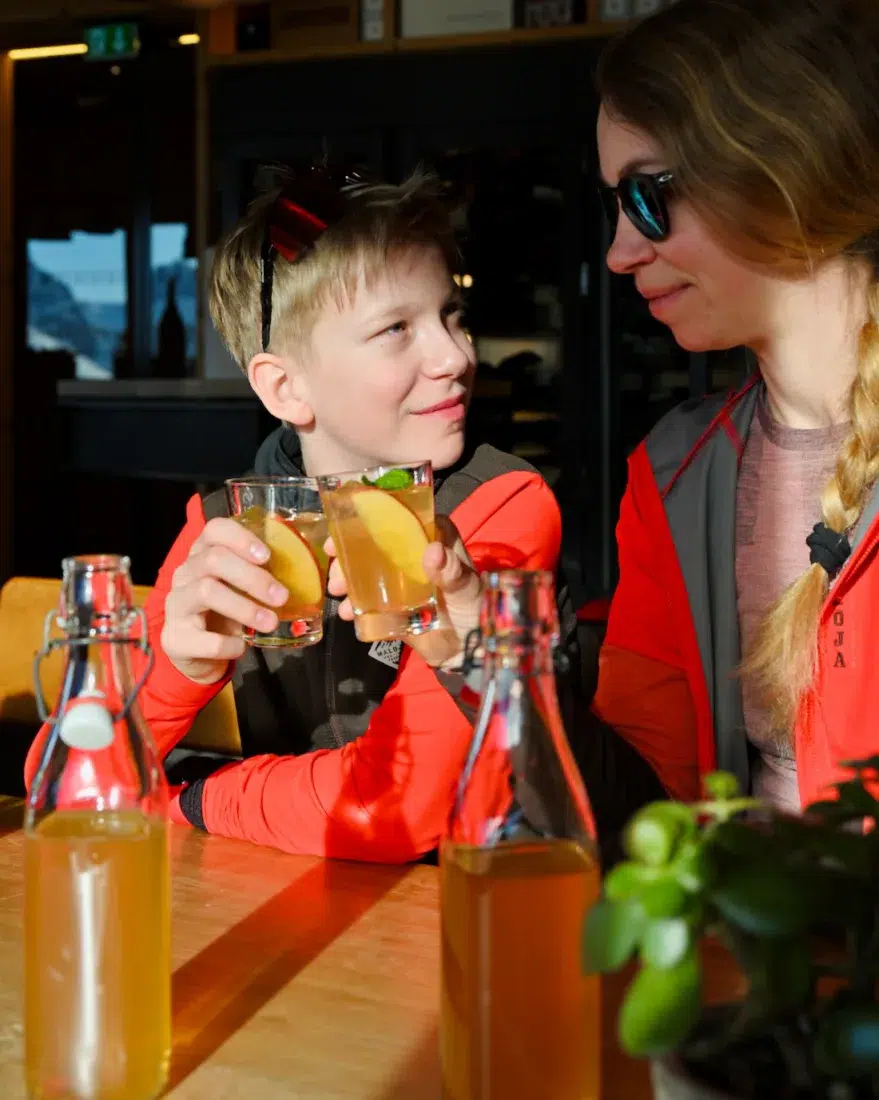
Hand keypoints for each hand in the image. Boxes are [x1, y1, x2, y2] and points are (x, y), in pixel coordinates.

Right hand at [162, 518, 288, 684]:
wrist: (195, 652)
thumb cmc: (223, 612)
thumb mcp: (238, 589)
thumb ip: (259, 577)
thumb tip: (302, 575)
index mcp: (202, 555)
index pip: (214, 530)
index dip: (241, 538)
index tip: (267, 556)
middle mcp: (185, 574)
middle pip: (213, 560)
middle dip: (252, 577)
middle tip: (281, 597)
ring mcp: (176, 605)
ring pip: (206, 592)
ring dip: (245, 608)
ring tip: (270, 622)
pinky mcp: (176, 638)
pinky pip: (205, 639)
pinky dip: (229, 643)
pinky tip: (241, 646)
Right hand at [326, 515, 482, 667]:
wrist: (471, 649)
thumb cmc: (475, 608)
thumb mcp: (466, 587)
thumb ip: (451, 571)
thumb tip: (431, 552)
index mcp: (432, 538)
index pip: (399, 518)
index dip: (370, 519)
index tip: (345, 527)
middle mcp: (413, 554)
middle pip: (374, 544)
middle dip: (349, 553)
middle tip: (335, 566)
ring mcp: (400, 581)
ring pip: (366, 571)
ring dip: (346, 579)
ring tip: (336, 591)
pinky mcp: (392, 606)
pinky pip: (368, 601)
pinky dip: (354, 606)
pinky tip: (346, 612)